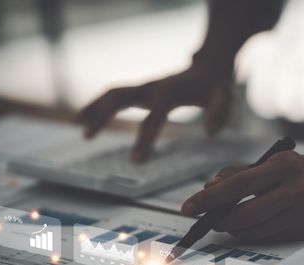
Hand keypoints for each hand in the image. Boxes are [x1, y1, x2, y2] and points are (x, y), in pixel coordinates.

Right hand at [77, 64, 233, 160]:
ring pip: (113, 92)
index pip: (154, 116)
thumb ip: (220, 114)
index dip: (145, 138)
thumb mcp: (226, 98)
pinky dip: (99, 104)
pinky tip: (85, 117)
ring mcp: (146, 85)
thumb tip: (210, 133)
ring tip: (77, 126)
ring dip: (94, 107)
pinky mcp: (142, 88)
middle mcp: (153, 85)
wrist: (210, 64)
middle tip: (86, 136)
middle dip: (102, 114)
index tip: (136, 162)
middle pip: (121, 96)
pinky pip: (116, 94)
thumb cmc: (217, 85)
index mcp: (172, 91)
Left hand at [181, 150, 303, 241]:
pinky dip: (252, 233)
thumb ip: (240, 173)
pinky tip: (250, 225)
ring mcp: (303, 212)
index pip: (238, 184)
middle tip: (211, 219)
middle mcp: (295, 189)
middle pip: (244, 215)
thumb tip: (209, 187)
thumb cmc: (300, 169)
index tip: (188, 208)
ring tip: (230, 221)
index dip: (209, 198)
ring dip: (235, 229)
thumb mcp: (273, 161)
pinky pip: (268, 237)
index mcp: (283, 166)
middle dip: (221, 221)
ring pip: (254, 231)